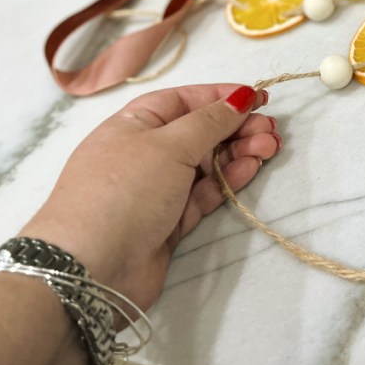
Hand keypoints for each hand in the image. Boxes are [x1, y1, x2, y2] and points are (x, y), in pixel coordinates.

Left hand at [21, 83, 279, 314]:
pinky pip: (205, 193)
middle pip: (199, 131)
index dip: (220, 96)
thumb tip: (240, 96)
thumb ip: (210, 121)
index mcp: (135, 124)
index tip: (258, 97)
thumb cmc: (126, 190)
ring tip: (270, 148)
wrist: (91, 268)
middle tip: (272, 129)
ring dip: (239, 153)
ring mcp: (157, 189)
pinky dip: (228, 179)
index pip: (184, 100)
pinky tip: (251, 169)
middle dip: (237, 127)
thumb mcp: (169, 144)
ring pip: (206, 163)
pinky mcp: (170, 221)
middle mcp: (145, 152)